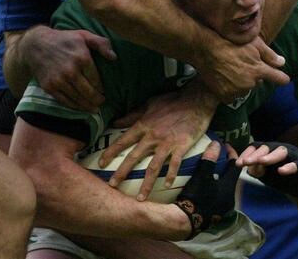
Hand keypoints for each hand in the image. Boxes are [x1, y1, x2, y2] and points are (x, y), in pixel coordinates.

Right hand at [19, 25, 116, 111]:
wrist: (35, 44)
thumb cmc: (63, 39)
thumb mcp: (83, 35)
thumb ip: (101, 43)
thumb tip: (114, 57)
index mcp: (82, 58)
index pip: (97, 80)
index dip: (102, 88)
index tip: (105, 92)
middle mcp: (70, 71)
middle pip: (89, 93)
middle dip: (97, 100)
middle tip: (102, 102)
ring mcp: (59, 80)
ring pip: (78, 99)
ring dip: (87, 106)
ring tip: (94, 109)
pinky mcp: (49, 87)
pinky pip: (65, 101)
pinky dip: (74, 107)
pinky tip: (80, 108)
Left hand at [100, 81, 219, 200]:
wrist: (196, 100)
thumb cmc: (173, 101)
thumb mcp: (150, 104)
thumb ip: (133, 115)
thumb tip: (116, 122)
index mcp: (143, 125)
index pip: (123, 141)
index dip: (110, 153)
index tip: (101, 163)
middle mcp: (152, 136)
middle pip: (134, 157)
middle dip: (121, 172)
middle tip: (112, 185)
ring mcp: (167, 143)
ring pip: (153, 167)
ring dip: (146, 184)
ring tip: (140, 198)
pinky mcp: (181, 146)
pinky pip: (175, 165)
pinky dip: (170, 176)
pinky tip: (166, 186)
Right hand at [174, 142, 240, 238]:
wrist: (184, 221)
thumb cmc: (195, 197)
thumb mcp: (201, 175)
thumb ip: (210, 159)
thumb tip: (216, 144)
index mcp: (229, 188)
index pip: (235, 167)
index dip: (232, 154)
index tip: (225, 146)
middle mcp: (230, 199)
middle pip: (231, 178)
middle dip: (225, 167)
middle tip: (218, 158)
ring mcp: (222, 208)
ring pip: (224, 188)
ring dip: (219, 178)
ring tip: (210, 170)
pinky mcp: (215, 214)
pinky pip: (217, 196)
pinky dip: (214, 188)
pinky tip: (205, 186)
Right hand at [198, 36, 288, 103]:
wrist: (205, 50)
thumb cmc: (229, 43)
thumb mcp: (253, 43)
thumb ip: (270, 55)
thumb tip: (282, 63)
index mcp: (259, 70)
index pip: (279, 78)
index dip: (282, 78)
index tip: (284, 79)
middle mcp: (250, 83)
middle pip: (257, 82)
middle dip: (253, 75)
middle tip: (241, 63)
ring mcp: (237, 91)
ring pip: (245, 89)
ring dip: (241, 83)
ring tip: (230, 70)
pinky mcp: (225, 96)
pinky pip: (233, 96)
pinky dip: (230, 90)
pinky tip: (224, 79)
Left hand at [237, 141, 297, 198]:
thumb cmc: (288, 178)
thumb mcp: (269, 176)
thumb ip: (258, 171)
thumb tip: (245, 167)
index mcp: (272, 151)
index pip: (258, 147)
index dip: (247, 153)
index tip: (238, 164)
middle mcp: (283, 150)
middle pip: (268, 146)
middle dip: (255, 154)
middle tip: (246, 163)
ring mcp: (295, 156)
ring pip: (282, 151)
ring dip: (270, 156)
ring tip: (261, 162)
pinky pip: (297, 164)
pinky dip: (290, 167)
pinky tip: (282, 171)